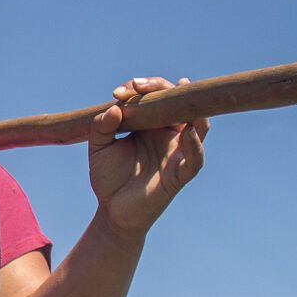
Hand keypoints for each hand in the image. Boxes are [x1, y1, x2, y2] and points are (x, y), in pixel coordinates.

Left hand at [88, 76, 208, 239]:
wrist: (111, 210)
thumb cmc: (108, 177)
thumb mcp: (98, 148)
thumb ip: (101, 127)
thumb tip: (115, 108)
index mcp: (151, 124)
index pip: (157, 95)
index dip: (142, 86)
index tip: (119, 92)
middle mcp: (168, 133)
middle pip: (178, 102)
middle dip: (162, 88)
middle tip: (139, 86)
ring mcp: (177, 151)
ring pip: (198, 124)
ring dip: (192, 109)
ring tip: (178, 93)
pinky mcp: (180, 173)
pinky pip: (195, 157)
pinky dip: (195, 144)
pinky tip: (189, 131)